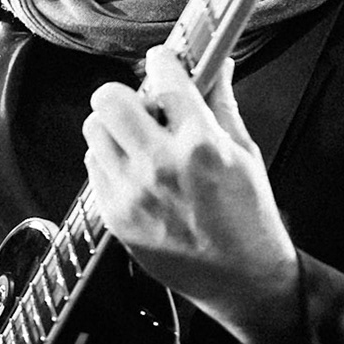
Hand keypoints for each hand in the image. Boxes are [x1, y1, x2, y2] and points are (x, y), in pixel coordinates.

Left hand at [83, 45, 304, 343]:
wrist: (242, 281)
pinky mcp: (114, 216)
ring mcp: (130, 193)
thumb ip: (221, 103)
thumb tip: (215, 63)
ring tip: (140, 142)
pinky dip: (111, 161)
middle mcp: (158, 167)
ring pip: (93, 131)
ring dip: (115, 129)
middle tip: (144, 106)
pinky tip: (137, 172)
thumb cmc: (250, 218)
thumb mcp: (244, 153)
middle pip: (108, 99)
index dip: (163, 62)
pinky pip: (93, 166)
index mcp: (199, 145)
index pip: (163, 77)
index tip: (165, 63)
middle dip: (126, 95)